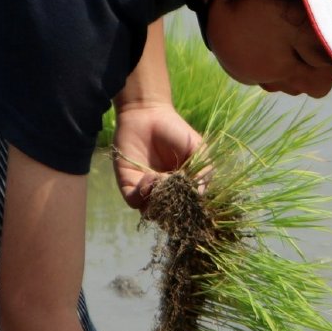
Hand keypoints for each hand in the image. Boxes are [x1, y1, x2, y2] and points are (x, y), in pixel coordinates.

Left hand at [110, 98, 204, 214]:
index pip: (187, 210)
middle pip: (169, 217)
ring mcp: (146, 191)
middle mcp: (164, 194)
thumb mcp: (199, 152)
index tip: (195, 204)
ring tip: (163, 179)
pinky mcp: (127, 184)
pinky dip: (143, 195)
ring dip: (158, 202)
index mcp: (182, 189)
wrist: (146, 113)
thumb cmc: (176, 131)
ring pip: (151, 213)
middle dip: (174, 208)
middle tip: (177, 191)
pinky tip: (150, 177)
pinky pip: (134, 201)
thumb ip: (204, 174)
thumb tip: (199, 196)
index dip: (192, 212)